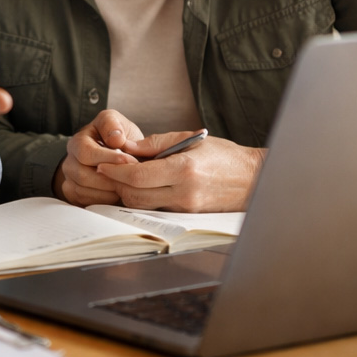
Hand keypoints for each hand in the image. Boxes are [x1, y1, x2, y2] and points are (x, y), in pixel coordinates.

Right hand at [54, 110, 144, 205]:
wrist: (115, 159)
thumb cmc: (118, 141)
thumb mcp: (118, 124)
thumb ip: (114, 125)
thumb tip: (115, 139)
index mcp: (79, 140)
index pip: (86, 152)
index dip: (109, 158)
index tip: (130, 160)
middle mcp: (70, 158)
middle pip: (83, 175)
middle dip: (110, 178)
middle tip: (132, 178)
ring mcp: (69, 176)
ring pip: (83, 190)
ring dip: (108, 190)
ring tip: (127, 186)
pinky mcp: (72, 192)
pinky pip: (84, 201)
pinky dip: (103, 200)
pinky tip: (117, 193)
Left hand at [94, 130, 264, 211]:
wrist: (254, 180)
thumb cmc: (225, 156)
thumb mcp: (192, 140)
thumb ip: (157, 143)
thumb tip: (127, 147)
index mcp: (184, 170)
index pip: (138, 175)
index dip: (115, 171)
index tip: (103, 163)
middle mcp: (184, 193)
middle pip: (135, 196)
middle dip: (116, 184)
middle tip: (107, 170)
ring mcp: (186, 209)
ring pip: (143, 207)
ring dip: (128, 194)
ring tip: (122, 177)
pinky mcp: (188, 216)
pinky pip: (157, 210)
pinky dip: (144, 200)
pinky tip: (141, 187)